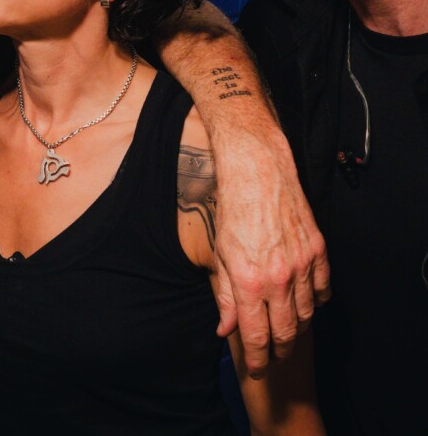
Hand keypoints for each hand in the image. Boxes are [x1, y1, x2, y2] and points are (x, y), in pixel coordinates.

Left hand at [211, 126, 329, 377]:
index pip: (257, 335)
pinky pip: (322, 289)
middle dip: (279, 351)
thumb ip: (224, 295)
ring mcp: (302, 264)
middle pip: (286, 332)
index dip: (258, 359)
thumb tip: (225, 329)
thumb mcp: (219, 254)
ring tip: (284, 330)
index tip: (257, 369)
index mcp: (248, 280)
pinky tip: (304, 302)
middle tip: (272, 357)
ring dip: (296, 327)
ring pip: (306, 313)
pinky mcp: (318, 250)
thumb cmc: (233, 210)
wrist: (258, 172)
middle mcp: (278, 276)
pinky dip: (315, 301)